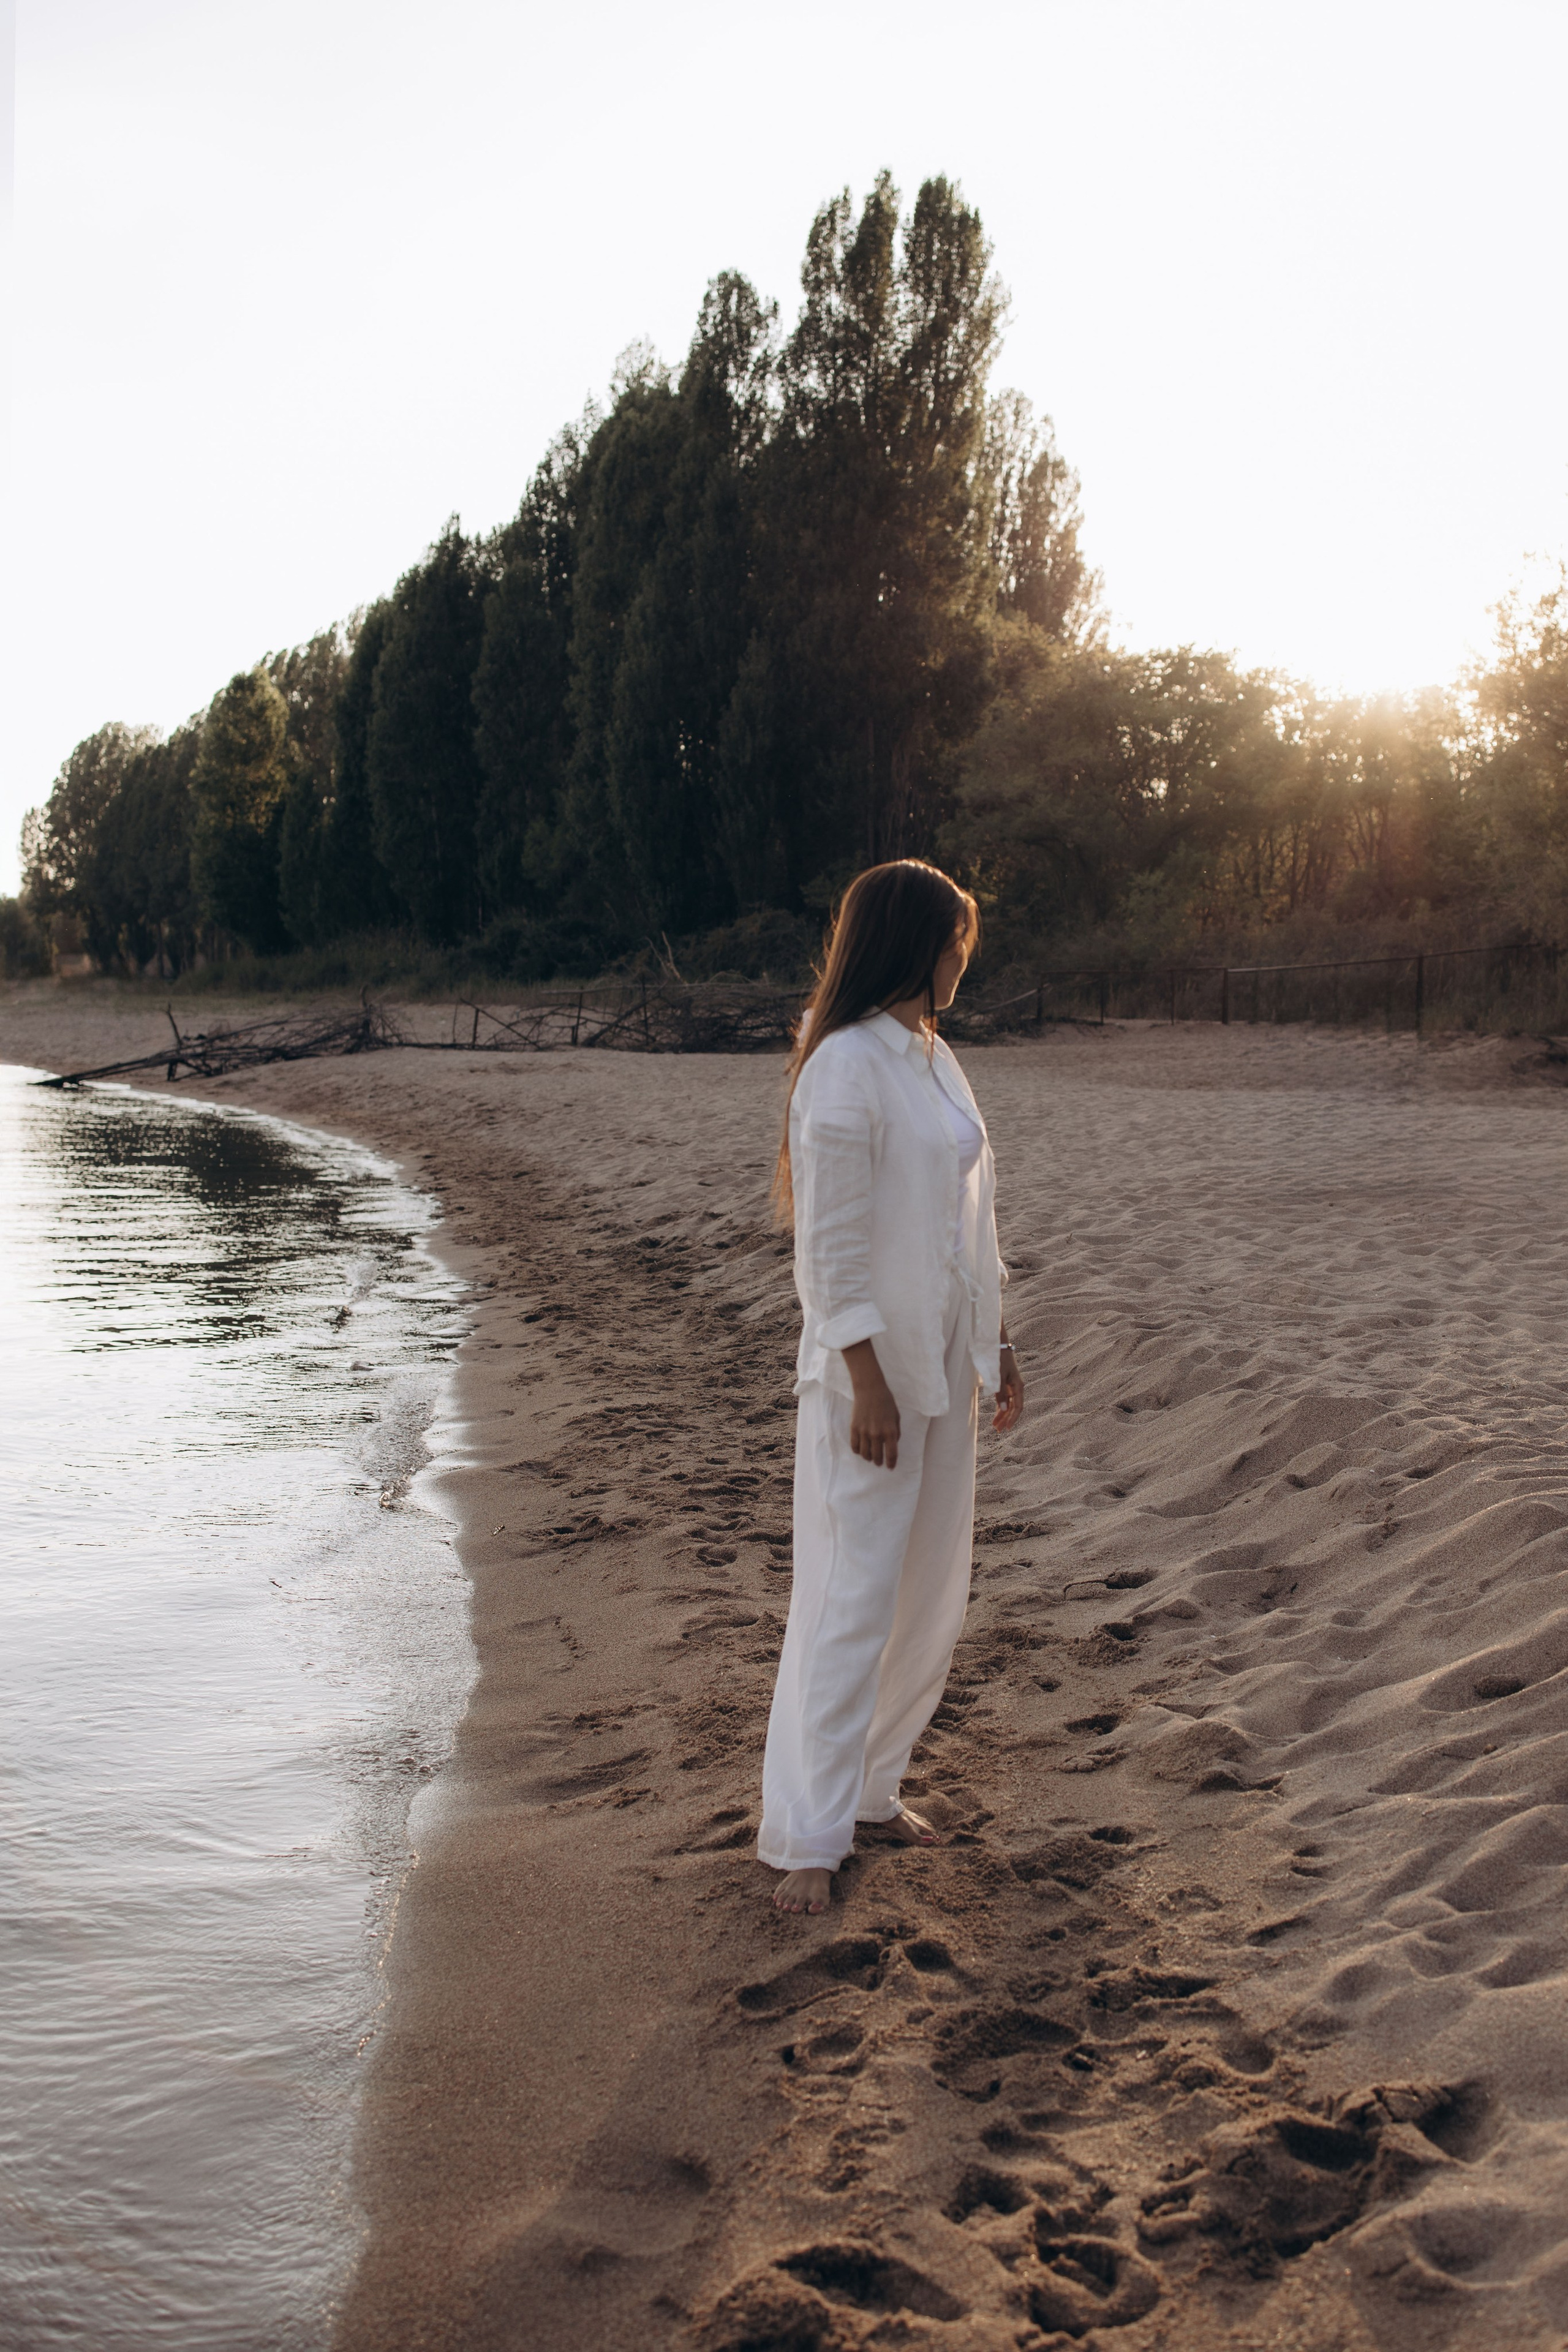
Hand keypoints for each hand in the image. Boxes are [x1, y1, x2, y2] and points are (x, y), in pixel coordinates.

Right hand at [842, 1339, 901, 1469]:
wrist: (870, 1389)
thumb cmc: (886, 1402)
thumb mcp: (897, 1416)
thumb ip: (896, 1432)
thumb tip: (893, 1444)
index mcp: (890, 1431)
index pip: (891, 1454)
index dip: (891, 1463)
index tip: (890, 1467)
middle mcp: (877, 1434)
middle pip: (877, 1456)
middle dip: (879, 1462)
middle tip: (879, 1462)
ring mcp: (864, 1432)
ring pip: (865, 1453)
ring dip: (868, 1458)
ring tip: (870, 1457)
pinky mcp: (854, 1428)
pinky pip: (854, 1446)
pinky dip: (858, 1451)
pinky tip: (860, 1450)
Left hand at [993, 1342, 1022, 1432]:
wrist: (998, 1346)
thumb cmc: (999, 1360)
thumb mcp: (999, 1377)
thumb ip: (1001, 1394)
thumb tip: (1004, 1410)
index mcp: (1018, 1386)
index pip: (1018, 1407)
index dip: (1013, 1418)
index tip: (1007, 1428)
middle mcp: (1017, 1388)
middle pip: (1013, 1408)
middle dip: (1006, 1419)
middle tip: (998, 1431)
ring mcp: (1012, 1387)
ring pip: (1009, 1405)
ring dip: (1003, 1415)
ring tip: (995, 1426)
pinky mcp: (1006, 1385)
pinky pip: (1005, 1400)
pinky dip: (1000, 1407)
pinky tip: (997, 1415)